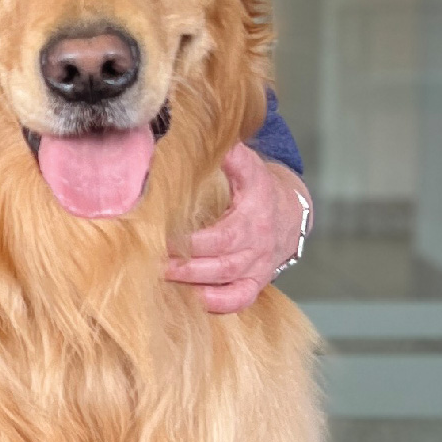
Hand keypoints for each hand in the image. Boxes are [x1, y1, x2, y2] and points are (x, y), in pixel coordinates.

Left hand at [165, 146, 308, 315]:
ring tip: (158, 279)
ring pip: (225, 280)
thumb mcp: (249, 167)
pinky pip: (239, 299)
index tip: (161, 238)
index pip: (219, 235)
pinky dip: (216, 303)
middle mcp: (257, 244)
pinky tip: (189, 299)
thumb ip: (230, 156)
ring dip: (192, 283)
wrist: (290, 213)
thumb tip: (207, 137)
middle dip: (184, 265)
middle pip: (219, 261)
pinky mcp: (256, 282)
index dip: (189, 242)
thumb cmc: (259, 189)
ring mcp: (258, 266)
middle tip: (151, 263)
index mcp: (252, 215)